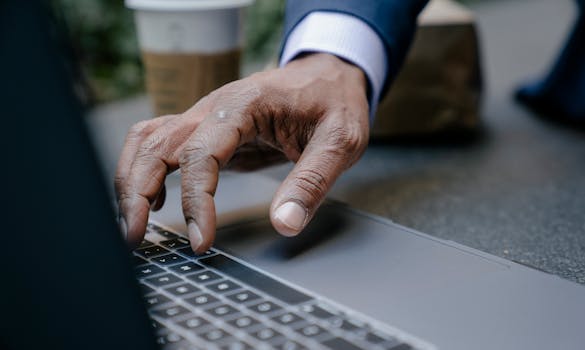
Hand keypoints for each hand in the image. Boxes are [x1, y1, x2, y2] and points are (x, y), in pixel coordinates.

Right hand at [115, 53, 369, 251]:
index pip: (201, 153)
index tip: (202, 240)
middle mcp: (214, 107)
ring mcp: (206, 117)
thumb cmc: (333, 102)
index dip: (195, 200)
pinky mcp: (207, 130)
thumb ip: (313, 181)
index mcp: (244, 105)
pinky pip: (161, 145)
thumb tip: (285, 224)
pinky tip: (155, 204)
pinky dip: (145, 171)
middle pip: (155, 144)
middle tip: (135, 238)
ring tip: (133, 226)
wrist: (327, 74)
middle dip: (136, 192)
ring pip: (147, 142)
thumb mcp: (339, 140)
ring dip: (131, 181)